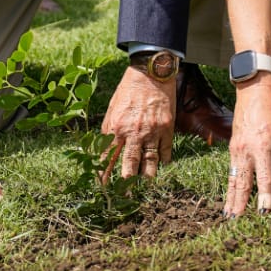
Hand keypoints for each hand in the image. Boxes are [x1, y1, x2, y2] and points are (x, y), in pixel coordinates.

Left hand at [100, 65, 174, 179]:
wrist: (150, 73)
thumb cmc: (128, 90)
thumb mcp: (112, 109)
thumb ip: (108, 130)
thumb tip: (103, 148)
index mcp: (117, 128)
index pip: (109, 158)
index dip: (105, 174)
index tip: (103, 187)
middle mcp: (134, 133)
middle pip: (130, 165)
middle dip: (126, 183)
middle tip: (124, 196)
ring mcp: (152, 132)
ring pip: (150, 162)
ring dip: (146, 177)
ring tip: (144, 186)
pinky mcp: (167, 128)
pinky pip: (166, 151)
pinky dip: (164, 160)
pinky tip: (162, 166)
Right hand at [224, 74, 270, 216]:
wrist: (253, 92)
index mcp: (261, 147)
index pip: (263, 177)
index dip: (263, 197)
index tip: (264, 213)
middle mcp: (245, 150)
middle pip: (243, 183)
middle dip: (241, 204)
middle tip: (239, 223)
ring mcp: (235, 150)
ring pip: (233, 179)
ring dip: (231, 199)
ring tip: (230, 216)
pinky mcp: (231, 148)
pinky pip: (231, 172)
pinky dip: (230, 187)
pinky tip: (229, 198)